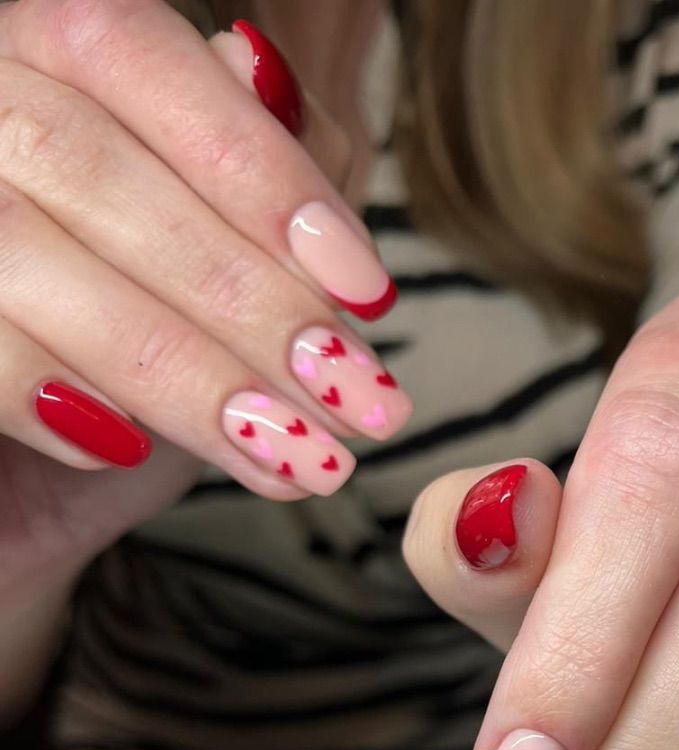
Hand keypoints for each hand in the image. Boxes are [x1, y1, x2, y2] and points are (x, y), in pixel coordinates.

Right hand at [0, 0, 410, 589]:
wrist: (18, 487)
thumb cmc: (134, 361)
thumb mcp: (224, 265)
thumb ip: (259, 174)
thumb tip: (281, 91)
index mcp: (39, 61)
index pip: (139, 57)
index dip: (265, 176)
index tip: (368, 293)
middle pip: (91, 167)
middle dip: (250, 299)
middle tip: (356, 396)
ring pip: (24, 255)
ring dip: (188, 371)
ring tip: (296, 452)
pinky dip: (63, 400)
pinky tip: (132, 446)